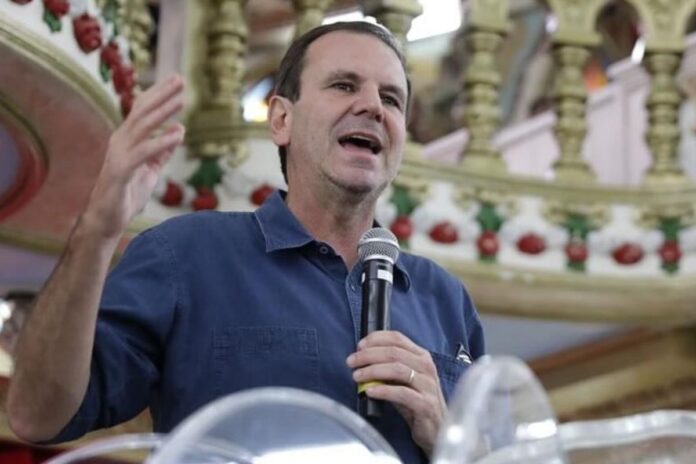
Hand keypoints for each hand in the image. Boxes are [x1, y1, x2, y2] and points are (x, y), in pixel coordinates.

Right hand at [82, 75, 184, 240]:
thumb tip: (178, 132)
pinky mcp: (121, 171)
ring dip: (164, 112)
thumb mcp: (150, 170)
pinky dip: (162, 142)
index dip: (158, 94)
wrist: (105, 220)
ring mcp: (119, 155)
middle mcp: (120, 141)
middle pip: (142, 112)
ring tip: (182, 100)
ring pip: (143, 127)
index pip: (142, 110)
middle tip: (181, 79)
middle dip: (162, 94)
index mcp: (126, 139)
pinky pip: (144, 152)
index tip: (176, 80)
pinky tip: (178, 134)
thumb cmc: (127, 195)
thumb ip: (161, 152)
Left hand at [346, 331, 446, 455]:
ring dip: (373, 370)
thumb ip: (387, 367)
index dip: (376, 339)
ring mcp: (428, 385)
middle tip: (351, 361)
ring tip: (357, 376)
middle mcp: (426, 367)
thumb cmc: (415, 401)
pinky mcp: (425, 404)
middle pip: (394, 352)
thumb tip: (361, 358)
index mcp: (421, 356)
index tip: (359, 346)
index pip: (397, 338)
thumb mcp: (402, 379)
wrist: (435, 428)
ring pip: (397, 369)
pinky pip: (402, 393)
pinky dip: (383, 390)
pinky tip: (370, 392)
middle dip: (368, 355)